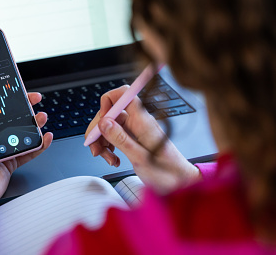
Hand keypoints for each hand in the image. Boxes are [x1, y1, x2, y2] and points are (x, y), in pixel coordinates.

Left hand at [0, 81, 52, 206]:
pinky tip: (46, 136)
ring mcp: (5, 146)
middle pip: (14, 115)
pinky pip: (31, 149)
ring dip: (36, 122)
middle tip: (35, 99)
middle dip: (27, 105)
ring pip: (24, 130)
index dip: (8, 95)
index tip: (16, 87)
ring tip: (41, 117)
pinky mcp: (13, 159)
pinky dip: (40, 144)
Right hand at [85, 86, 199, 193]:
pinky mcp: (133, 138)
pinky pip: (114, 135)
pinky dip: (108, 146)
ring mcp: (135, 129)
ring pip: (109, 125)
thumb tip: (104, 123)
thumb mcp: (141, 158)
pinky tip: (113, 158)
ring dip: (102, 140)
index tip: (101, 120)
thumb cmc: (167, 173)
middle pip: (111, 112)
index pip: (124, 94)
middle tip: (96, 147)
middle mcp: (138, 121)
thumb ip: (121, 139)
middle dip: (99, 129)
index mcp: (143, 121)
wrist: (180, 182)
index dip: (108, 101)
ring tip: (107, 157)